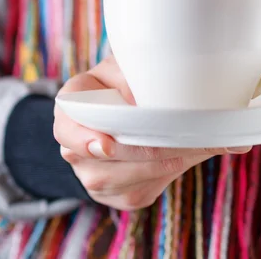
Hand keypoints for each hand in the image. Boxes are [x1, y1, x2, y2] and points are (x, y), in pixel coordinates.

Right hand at [53, 56, 250, 209]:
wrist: (126, 105)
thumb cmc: (126, 80)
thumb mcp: (129, 66)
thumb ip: (145, 78)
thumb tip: (179, 103)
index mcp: (71, 106)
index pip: (65, 126)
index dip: (83, 138)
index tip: (106, 145)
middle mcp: (74, 144)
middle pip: (102, 160)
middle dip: (146, 152)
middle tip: (183, 142)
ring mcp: (91, 173)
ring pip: (123, 180)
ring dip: (162, 165)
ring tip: (195, 147)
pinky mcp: (114, 193)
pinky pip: (137, 193)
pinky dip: (164, 177)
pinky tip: (182, 158)